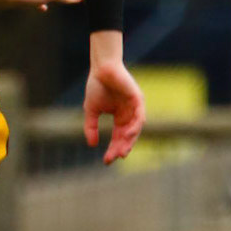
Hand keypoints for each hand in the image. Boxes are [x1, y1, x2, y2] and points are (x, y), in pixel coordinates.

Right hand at [83, 32, 145, 162]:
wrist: (101, 69)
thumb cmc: (97, 87)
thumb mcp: (91, 110)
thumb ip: (91, 127)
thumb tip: (91, 145)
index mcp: (120, 117)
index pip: (118, 137)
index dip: (113, 148)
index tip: (106, 161)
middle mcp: (129, 114)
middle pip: (128, 136)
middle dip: (122, 147)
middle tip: (115, 158)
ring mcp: (135, 107)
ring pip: (135, 128)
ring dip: (130, 140)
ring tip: (123, 151)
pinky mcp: (138, 99)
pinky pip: (140, 115)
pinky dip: (135, 125)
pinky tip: (129, 134)